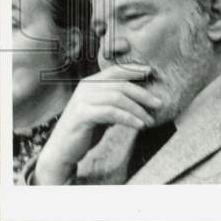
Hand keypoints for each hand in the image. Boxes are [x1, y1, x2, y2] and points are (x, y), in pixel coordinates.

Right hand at [33, 63, 159, 183]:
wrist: (61, 150)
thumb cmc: (86, 129)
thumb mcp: (102, 110)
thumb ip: (116, 100)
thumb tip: (144, 95)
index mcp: (90, 83)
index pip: (115, 70)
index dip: (134, 69)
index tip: (151, 72)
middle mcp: (85, 88)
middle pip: (121, 85)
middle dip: (143, 94)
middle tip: (159, 103)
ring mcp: (82, 101)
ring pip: (118, 99)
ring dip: (138, 110)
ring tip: (150, 120)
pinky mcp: (81, 115)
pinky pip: (111, 112)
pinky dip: (128, 118)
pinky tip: (139, 125)